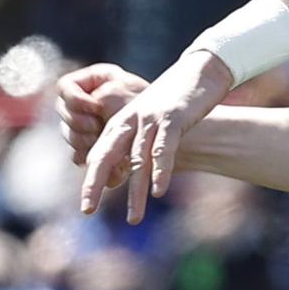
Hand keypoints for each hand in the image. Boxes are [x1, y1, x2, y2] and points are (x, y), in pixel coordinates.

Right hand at [55, 63, 149, 164]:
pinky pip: (78, 155)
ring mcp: (87, 124)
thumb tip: (93, 107)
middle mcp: (86, 101)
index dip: (75, 98)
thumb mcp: (128, 96)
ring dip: (85, 141)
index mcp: (94, 80)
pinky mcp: (93, 147)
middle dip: (80, 123)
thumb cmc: (152, 103)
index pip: (65, 87)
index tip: (94, 107)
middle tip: (97, 128)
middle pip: (64, 114)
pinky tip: (106, 159)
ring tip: (106, 140)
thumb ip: (107, 99)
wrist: (169, 129)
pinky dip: (91, 158)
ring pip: (70, 136)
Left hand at [80, 50, 233, 223]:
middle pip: (106, 155)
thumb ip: (134, 142)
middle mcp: (131, 119)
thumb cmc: (174, 100)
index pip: (100, 153)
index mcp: (122, 121)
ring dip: (135, 192)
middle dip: (95, 184)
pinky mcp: (173, 118)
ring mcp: (151, 118)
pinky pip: (164, 149)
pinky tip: (158, 190)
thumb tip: (120, 172)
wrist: (201, 71)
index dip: (93, 179)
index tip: (88, 205)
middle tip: (87, 210)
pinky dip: (160, 170)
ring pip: (138, 159)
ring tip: (134, 218)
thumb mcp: (148, 119)